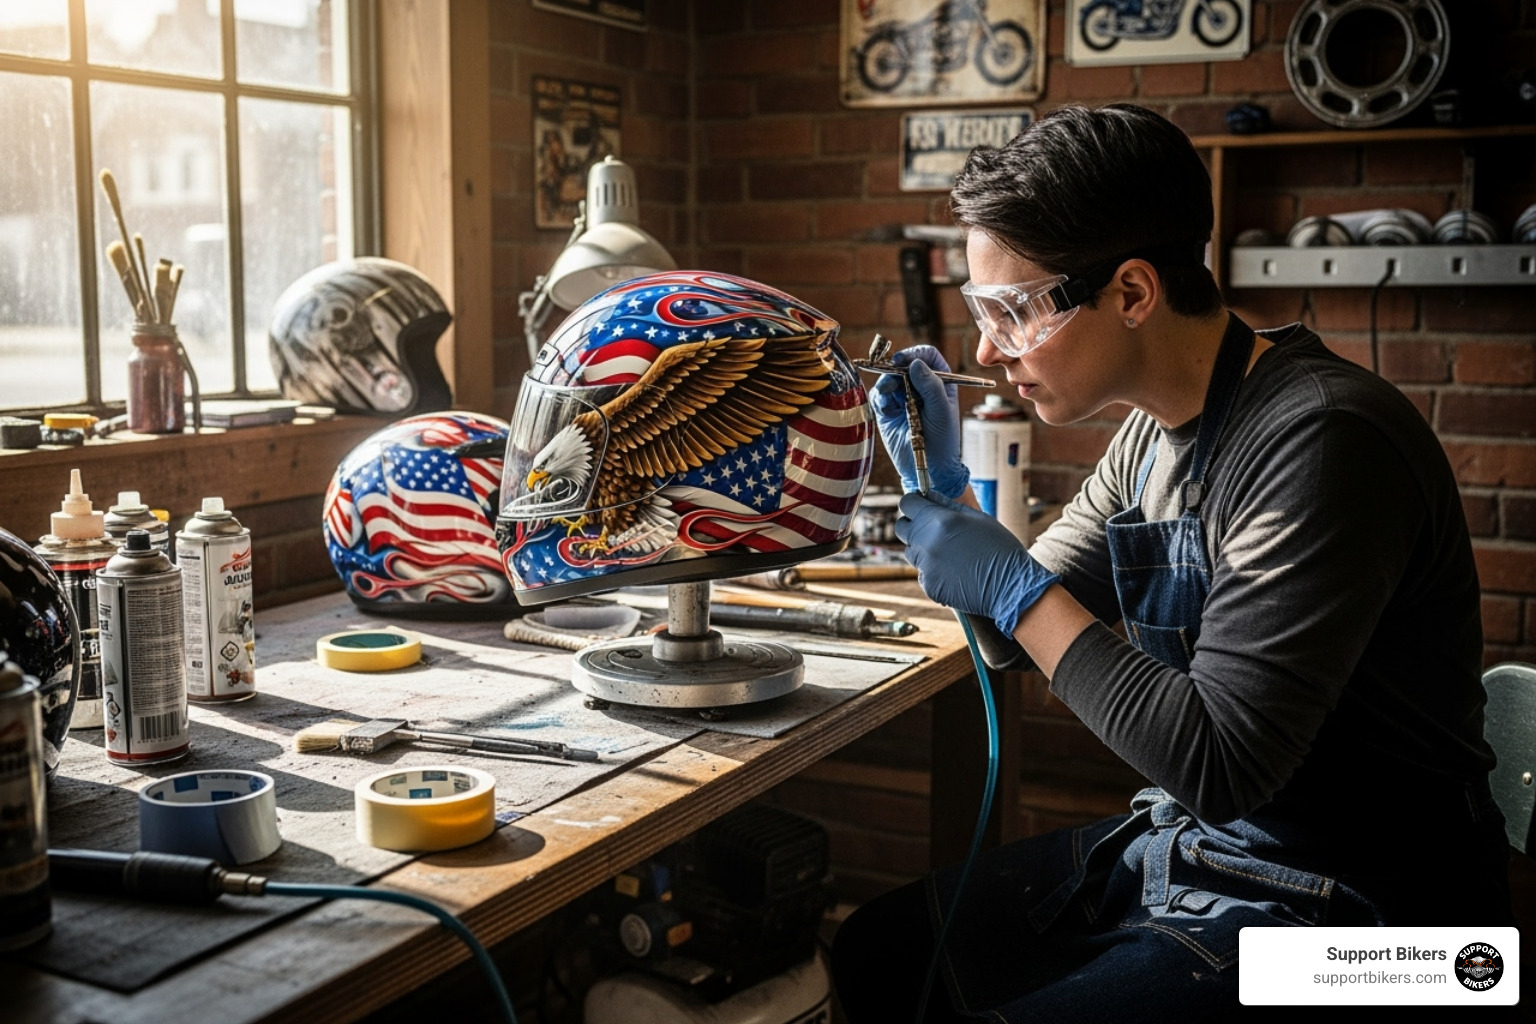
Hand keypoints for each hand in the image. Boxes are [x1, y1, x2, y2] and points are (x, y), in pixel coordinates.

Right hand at [871, 345, 968, 499]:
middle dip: (895, 370)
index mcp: (940, 382)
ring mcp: (902, 397)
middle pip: (903, 364)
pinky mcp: (887, 410)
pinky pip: (878, 396)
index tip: (903, 361)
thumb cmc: (943, 441)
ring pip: (888, 378)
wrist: (928, 469)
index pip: (927, 356)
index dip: (915, 354)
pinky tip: (888, 412)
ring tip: (892, 403)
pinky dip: (880, 400)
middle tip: (892, 381)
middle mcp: (920, 386)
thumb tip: (916, 364)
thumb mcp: (941, 412)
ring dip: (886, 385)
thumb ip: (931, 387)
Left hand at [895, 492, 1058, 634]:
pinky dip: (934, 571)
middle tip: (934, 529)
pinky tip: (955, 572)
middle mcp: (927, 543)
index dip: (914, 503)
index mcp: (939, 521)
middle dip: (914, 525)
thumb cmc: (999, 547)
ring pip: (912, 552)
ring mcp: (925, 566)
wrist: (1011, 587)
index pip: (907, 504)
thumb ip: (948, 505)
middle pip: (902, 528)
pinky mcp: (928, 586)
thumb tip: (928, 495)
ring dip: (924, 549)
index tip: (922, 506)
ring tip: (951, 553)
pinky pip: (923, 573)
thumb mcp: (977, 518)